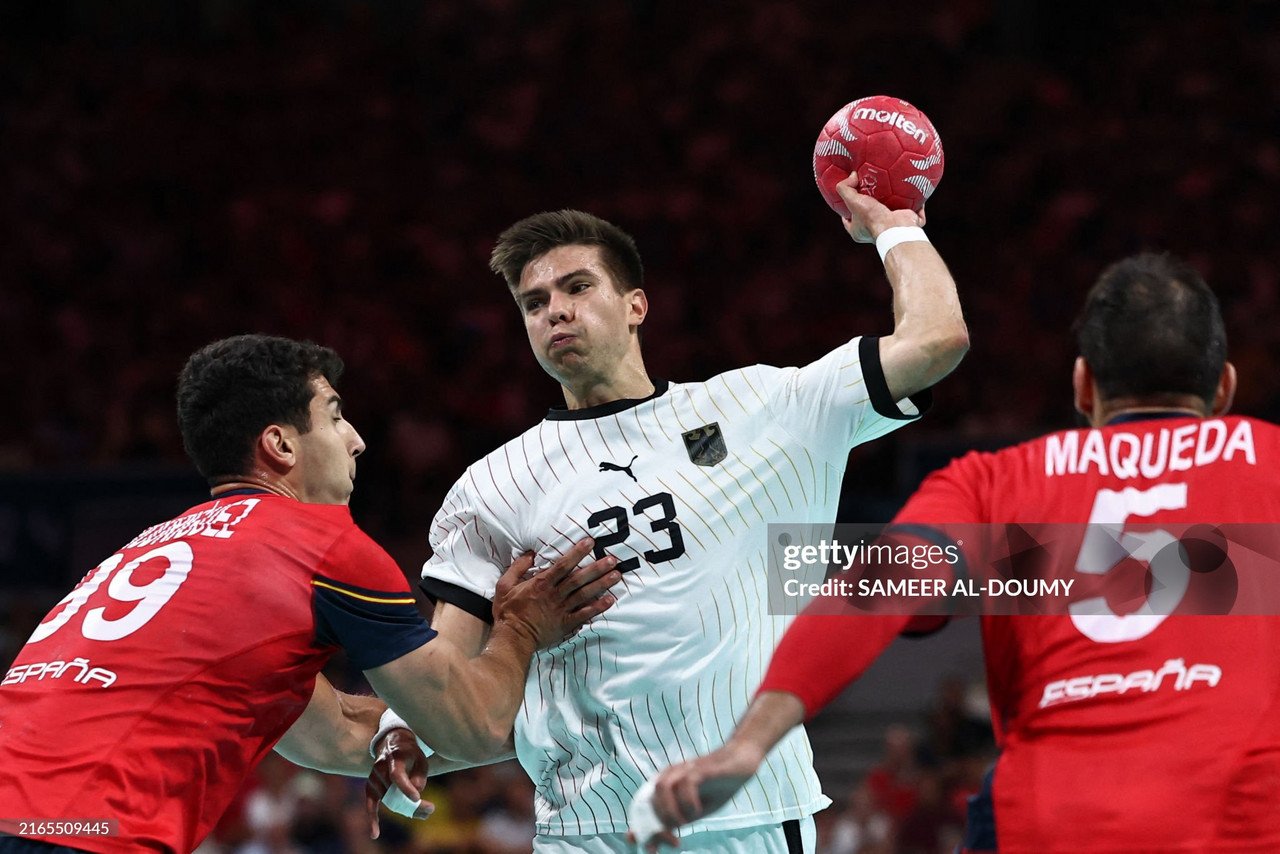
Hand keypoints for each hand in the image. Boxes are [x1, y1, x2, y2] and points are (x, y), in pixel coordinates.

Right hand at [365, 728, 433, 838]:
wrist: (391, 741)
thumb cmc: (409, 751)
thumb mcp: (420, 756)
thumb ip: (420, 773)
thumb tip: (417, 791)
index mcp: (394, 757)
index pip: (397, 775)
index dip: (406, 788)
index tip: (417, 798)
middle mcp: (380, 767)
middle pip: (394, 792)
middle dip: (411, 804)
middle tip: (429, 810)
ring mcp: (374, 776)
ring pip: (388, 800)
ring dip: (406, 809)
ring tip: (425, 813)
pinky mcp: (370, 785)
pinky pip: (371, 803)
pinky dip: (373, 818)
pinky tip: (375, 833)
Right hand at [493, 538, 620, 647]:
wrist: (512, 638)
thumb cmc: (508, 611)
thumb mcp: (505, 585)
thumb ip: (518, 568)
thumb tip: (530, 553)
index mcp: (541, 583)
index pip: (563, 565)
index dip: (577, 552)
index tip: (590, 542)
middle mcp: (555, 595)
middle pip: (579, 578)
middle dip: (597, 568)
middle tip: (613, 559)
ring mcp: (562, 609)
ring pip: (585, 594)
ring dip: (602, 584)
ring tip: (617, 575)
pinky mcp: (566, 623)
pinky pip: (585, 614)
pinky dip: (598, 607)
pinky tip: (610, 600)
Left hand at [628, 741, 763, 851]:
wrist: (740, 763)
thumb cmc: (717, 788)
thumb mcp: (693, 812)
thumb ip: (674, 822)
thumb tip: (653, 843)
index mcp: (665, 785)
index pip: (644, 804)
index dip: (638, 823)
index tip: (633, 841)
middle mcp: (670, 775)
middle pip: (651, 799)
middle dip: (658, 825)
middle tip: (673, 842)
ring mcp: (684, 770)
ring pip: (663, 787)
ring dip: (670, 811)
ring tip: (684, 824)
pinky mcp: (700, 768)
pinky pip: (687, 783)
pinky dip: (688, 802)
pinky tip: (698, 810)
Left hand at [835, 173, 925, 242]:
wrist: (896, 228)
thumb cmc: (872, 218)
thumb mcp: (852, 201)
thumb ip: (845, 188)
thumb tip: (852, 175)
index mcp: (859, 231)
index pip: (849, 220)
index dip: (847, 209)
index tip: (850, 196)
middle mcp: (876, 231)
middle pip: (873, 214)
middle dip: (873, 203)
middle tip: (874, 187)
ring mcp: (894, 227)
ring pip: (895, 211)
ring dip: (896, 200)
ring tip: (894, 184)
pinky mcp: (910, 223)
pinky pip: (915, 210)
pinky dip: (916, 202)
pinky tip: (915, 188)